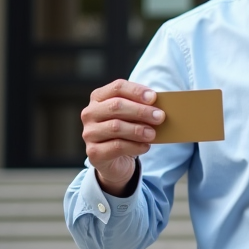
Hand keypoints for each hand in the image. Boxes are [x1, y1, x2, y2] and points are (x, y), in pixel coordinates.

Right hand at [81, 79, 165, 195]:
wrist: (116, 161)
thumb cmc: (126, 132)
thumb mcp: (133, 116)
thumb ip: (142, 107)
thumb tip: (159, 107)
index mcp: (99, 98)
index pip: (117, 87)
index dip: (136, 91)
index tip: (153, 98)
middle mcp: (90, 113)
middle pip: (116, 106)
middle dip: (141, 111)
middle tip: (160, 117)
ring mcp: (89, 133)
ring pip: (116, 127)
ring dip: (138, 130)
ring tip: (153, 134)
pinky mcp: (93, 152)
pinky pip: (117, 146)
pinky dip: (135, 146)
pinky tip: (145, 146)